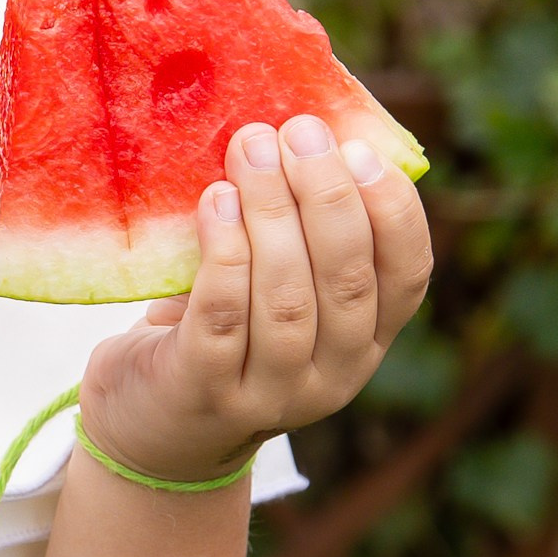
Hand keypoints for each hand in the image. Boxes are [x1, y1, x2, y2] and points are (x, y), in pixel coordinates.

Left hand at [78, 116, 431, 485]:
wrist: (149, 430)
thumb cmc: (218, 332)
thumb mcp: (274, 290)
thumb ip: (299, 231)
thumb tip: (297, 126)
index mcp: (365, 341)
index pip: (407, 276)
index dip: (392, 209)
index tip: (359, 147)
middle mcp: (333, 374)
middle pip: (347, 281)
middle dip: (325, 196)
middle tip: (297, 132)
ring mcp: (271, 392)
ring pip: (286, 298)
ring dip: (271, 213)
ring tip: (250, 150)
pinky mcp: (205, 393)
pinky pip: (221, 317)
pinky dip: (223, 253)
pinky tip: (215, 201)